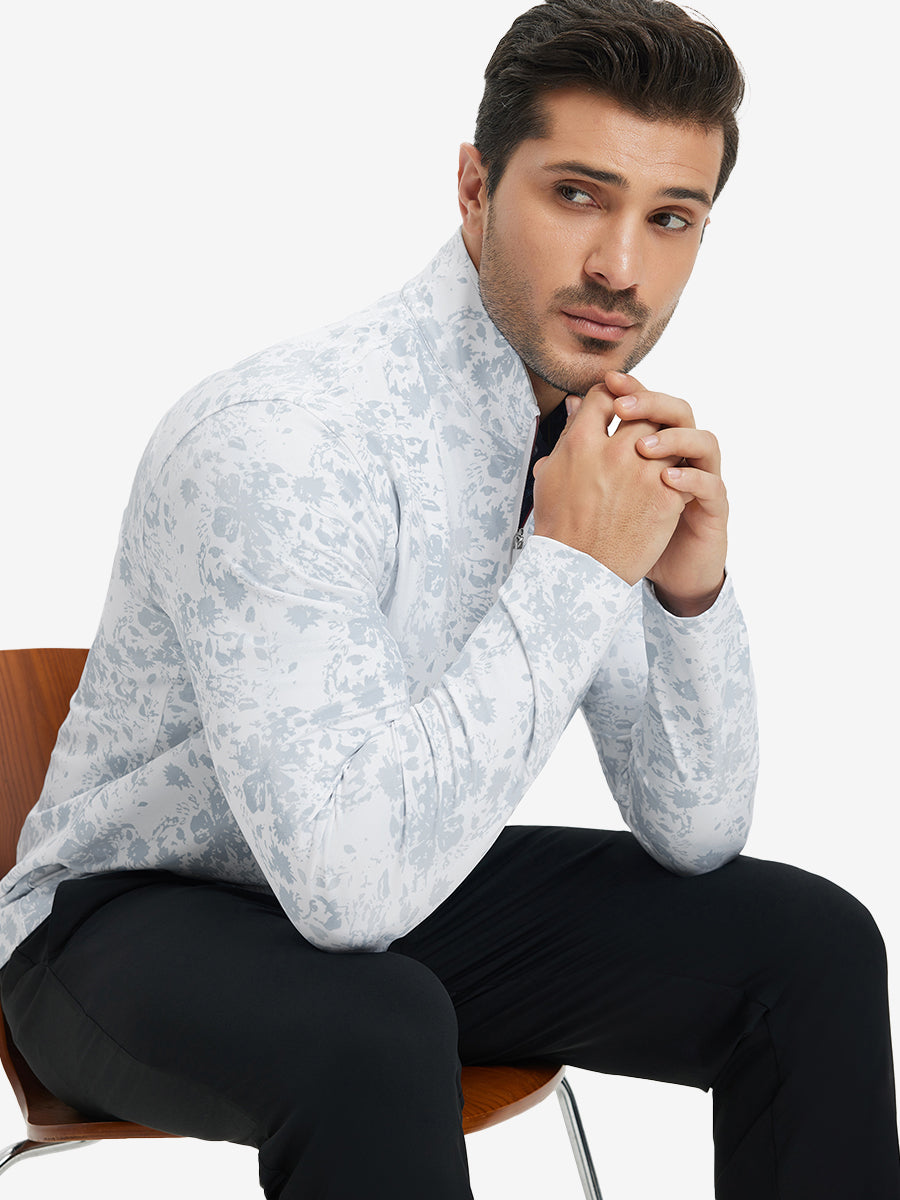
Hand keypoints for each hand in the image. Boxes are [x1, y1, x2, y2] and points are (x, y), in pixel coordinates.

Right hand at [531, 380, 687, 585]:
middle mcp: (613, 452)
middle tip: (644, 426)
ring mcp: (642, 474)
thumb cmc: (561, 526)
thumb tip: (575, 405)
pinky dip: (680, 473)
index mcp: (580, 443)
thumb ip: (566, 435)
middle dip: (644, 413)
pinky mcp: (665, 497)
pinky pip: (683, 469)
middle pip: (641, 409)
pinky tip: (671, 482)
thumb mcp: (551, 475)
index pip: (604, 395)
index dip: (613, 395)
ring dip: (665, 443)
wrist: (579, 570)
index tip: (617, 405)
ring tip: (658, 456)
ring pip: (668, 436)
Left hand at [605, 371, 726, 615]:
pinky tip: (667, 479)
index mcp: (659, 445)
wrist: (663, 571)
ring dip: (674, 438)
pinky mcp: (714, 509)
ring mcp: (702, 480)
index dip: (633, 389)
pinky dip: (692, 479)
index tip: (608, 381)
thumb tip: (573, 405)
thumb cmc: (633, 527)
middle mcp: (683, 457)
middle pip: (679, 413)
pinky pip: (713, 485)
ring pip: (704, 442)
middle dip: (651, 404)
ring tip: (642, 446)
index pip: (651, 405)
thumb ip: (592, 445)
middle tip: (622, 407)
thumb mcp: (606, 484)